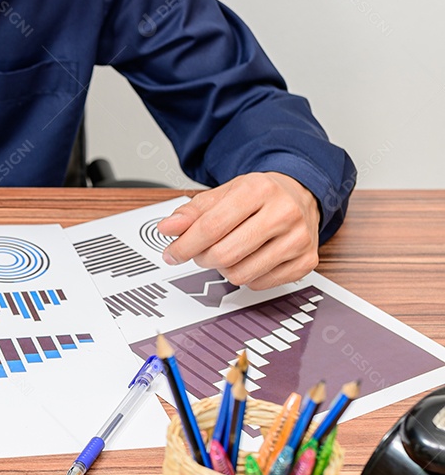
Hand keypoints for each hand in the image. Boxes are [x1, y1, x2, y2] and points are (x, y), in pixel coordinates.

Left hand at [156, 172, 320, 289]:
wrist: (299, 195)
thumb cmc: (258, 196)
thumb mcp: (222, 194)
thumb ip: (191, 212)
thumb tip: (167, 228)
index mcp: (259, 190)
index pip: (211, 227)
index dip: (184, 245)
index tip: (172, 253)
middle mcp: (284, 213)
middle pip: (225, 255)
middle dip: (202, 258)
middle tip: (200, 252)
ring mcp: (299, 239)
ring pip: (241, 274)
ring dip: (223, 269)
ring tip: (226, 252)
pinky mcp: (306, 261)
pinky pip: (260, 284)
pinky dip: (246, 276)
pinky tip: (248, 259)